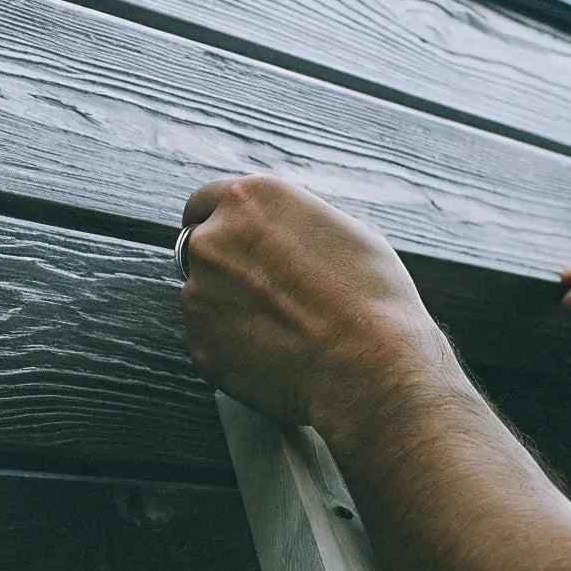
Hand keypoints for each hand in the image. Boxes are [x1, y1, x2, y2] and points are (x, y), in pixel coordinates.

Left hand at [178, 175, 473, 440]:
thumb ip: (294, 221)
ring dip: (229, 305)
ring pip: (203, 294)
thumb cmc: (372, 299)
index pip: (205, 201)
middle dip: (225, 264)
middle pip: (200, 247)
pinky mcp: (199, 343)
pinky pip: (209, 337)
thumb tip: (281, 228)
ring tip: (284, 327)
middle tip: (267, 289)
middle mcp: (212, 241)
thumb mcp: (347, 229)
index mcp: (248, 201)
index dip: (220, 221)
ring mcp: (198, 294)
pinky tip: (275, 352)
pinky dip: (232, 343)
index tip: (231, 239)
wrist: (369, 370)